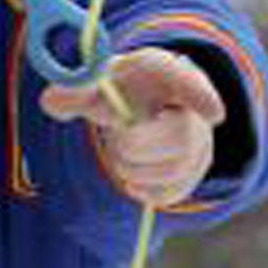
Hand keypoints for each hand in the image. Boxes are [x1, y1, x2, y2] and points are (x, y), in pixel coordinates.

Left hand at [38, 48, 224, 207]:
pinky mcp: (192, 175)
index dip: (203, 97)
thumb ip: (71, 92)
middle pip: (179, 138)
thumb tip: (51, 99)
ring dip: (132, 166)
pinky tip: (134, 169)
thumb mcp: (94, 85)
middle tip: (118, 135)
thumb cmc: (117, 91)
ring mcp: (199, 144)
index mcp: (166, 74)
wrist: (142, 108)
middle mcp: (193, 108)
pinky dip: (140, 186)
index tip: (215, 115)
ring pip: (171, 171)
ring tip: (124, 149)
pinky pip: (167, 193)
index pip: (190, 82)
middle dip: (136, 144)